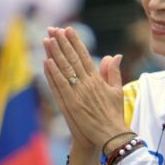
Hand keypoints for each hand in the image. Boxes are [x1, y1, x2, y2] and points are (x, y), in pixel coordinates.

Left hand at [42, 27, 125, 164]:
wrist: (111, 135)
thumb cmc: (114, 114)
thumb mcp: (117, 91)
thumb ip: (113, 72)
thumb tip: (114, 55)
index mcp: (98, 79)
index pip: (84, 56)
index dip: (75, 42)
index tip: (68, 30)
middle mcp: (87, 84)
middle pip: (72, 59)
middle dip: (62, 43)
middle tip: (53, 29)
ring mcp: (78, 93)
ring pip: (64, 70)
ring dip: (55, 54)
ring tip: (47, 40)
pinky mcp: (70, 104)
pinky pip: (59, 86)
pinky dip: (53, 74)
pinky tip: (46, 62)